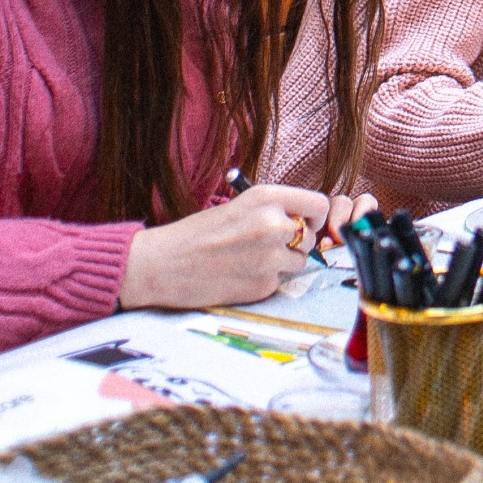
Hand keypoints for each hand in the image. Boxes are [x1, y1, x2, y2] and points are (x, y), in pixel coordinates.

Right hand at [120, 184, 351, 308]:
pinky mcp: (264, 284)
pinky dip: (266, 280)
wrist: (163, 264)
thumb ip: (273, 210)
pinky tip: (240, 274)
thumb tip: (306, 222)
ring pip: (299, 261)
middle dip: (295, 242)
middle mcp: (273, 225)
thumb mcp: (238, 206)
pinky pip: (280, 281)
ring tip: (250, 259)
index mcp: (266, 198)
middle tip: (266, 245)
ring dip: (283, 263)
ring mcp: (271, 257)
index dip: (313, 216)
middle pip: (310, 236)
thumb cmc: (197, 234)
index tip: (304, 222)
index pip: (319, 204)